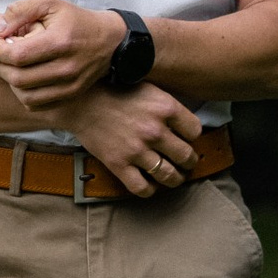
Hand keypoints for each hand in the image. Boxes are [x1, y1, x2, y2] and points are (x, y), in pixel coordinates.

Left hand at [0, 0, 123, 113]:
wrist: (108, 41)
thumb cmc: (75, 20)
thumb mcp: (48, 3)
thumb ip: (20, 11)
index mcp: (59, 41)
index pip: (17, 55)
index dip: (1, 50)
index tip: (1, 42)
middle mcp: (66, 68)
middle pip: (18, 78)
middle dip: (2, 67)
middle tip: (2, 56)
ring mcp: (69, 86)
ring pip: (25, 96)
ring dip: (11, 83)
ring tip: (13, 67)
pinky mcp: (69, 96)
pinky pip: (36, 105)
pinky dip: (24, 95)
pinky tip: (25, 79)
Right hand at [63, 83, 207, 199]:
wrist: (81, 100)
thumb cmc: (115, 89)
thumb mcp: (148, 88)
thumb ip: (168, 104)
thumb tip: (185, 123)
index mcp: (165, 107)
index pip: (195, 131)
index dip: (193, 136)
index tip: (187, 138)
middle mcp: (155, 130)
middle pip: (186, 156)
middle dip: (189, 161)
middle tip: (186, 162)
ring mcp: (137, 150)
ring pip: (170, 176)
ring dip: (176, 179)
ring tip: (174, 176)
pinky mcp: (119, 165)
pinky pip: (143, 188)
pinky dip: (150, 190)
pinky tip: (151, 184)